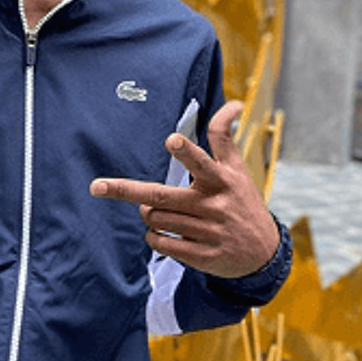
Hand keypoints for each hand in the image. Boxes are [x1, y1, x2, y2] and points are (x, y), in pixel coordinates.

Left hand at [90, 101, 278, 277]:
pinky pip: (162, 244)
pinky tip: (159, 232)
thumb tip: (232, 103)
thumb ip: (225, 137)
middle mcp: (213, 206)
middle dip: (126, 190)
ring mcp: (208, 232)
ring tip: (154, 210)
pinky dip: (153, 237)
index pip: (202, 163)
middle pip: (161, 196)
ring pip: (156, 219)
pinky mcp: (202, 257)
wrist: (264, 252)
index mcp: (221, 180)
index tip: (172, 139)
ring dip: (147, 214)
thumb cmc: (242, 202)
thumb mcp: (237, 169)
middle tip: (97, 186)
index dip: (186, 151)